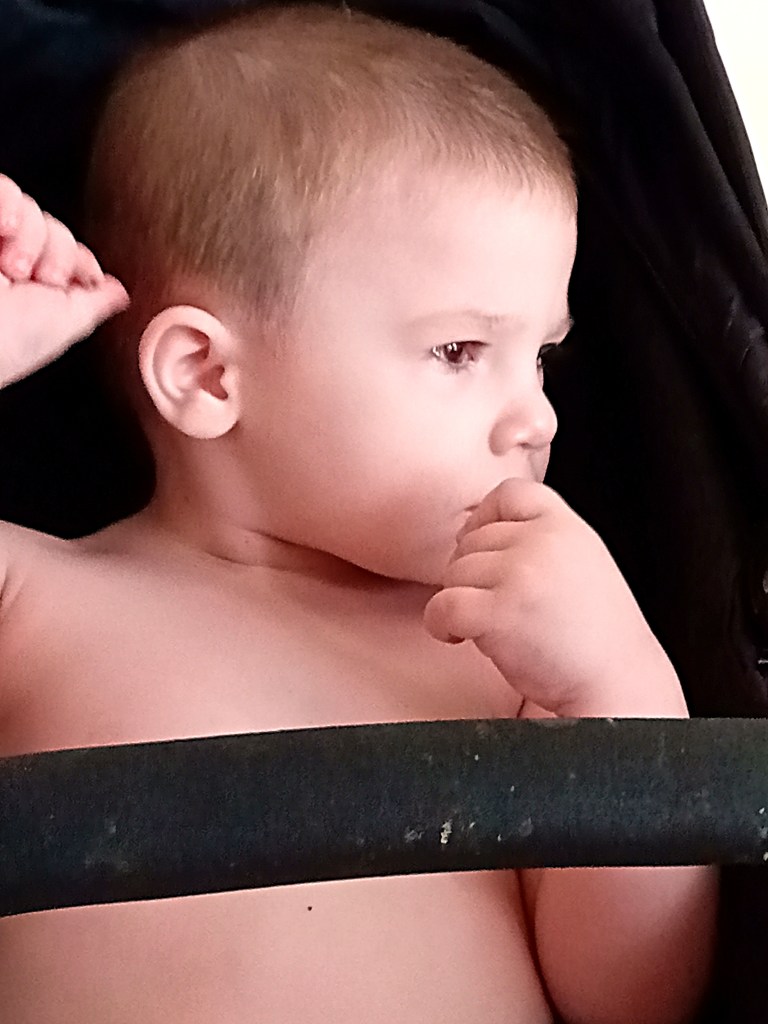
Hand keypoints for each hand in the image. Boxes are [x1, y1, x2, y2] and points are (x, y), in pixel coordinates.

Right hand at [0, 174, 128, 387]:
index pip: (70, 254)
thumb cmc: (5, 340)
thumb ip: (95, 305)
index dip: (79, 263)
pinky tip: (2, 230)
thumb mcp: (66, 326)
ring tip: (12, 268)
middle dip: (57, 255)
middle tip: (41, 280)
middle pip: (56, 229)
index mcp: (35, 291)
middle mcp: (10, 263)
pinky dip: (9, 205)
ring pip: (32, 209)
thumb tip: (119, 294)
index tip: (77, 281)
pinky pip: (3, 187)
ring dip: (32, 237)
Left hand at [424, 478, 686, 717]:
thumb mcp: (580, 562)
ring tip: (489, 626)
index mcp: (566, 525)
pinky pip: (442, 606)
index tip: (484, 551)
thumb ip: (540, 539)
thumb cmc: (595, 635)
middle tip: (495, 606)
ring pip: (453, 573)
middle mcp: (543, 541)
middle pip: (472, 540)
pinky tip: (459, 638)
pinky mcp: (500, 612)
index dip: (484, 517)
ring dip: (459, 602)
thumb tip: (472, 529)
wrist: (619, 684)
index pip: (509, 491)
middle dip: (472, 574)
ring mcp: (521, 573)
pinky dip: (440, 624)